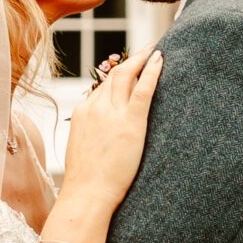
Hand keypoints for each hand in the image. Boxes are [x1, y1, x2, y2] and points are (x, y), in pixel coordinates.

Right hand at [63, 48, 161, 205]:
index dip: (118, 74)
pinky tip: (160, 60)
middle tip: (145, 49)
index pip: (103, 86)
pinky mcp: (130, 122)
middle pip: (115, 75)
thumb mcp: (83, 148)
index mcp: (83, 112)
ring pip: (127, 76)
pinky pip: (143, 89)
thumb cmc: (87, 180)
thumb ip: (92, 132)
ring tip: (154, 50)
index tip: (130, 67)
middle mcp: (96, 107)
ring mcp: (112, 113)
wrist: (87, 193)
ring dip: (142, 59)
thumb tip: (101, 132)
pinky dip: (152, 71)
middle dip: (131, 59)